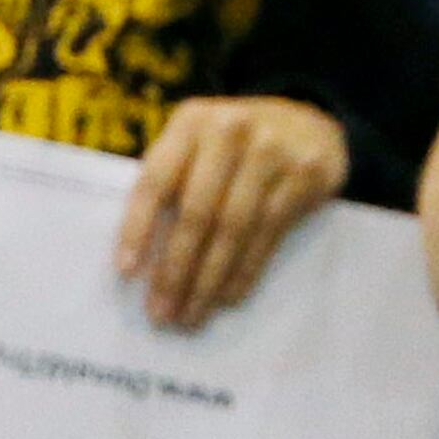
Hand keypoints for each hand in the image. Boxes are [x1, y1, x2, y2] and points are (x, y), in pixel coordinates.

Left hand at [115, 97, 349, 330]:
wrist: (311, 125)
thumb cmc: (238, 148)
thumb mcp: (200, 144)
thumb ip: (174, 181)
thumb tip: (142, 258)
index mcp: (191, 122)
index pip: (157, 180)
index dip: (138, 228)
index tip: (127, 273)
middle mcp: (230, 130)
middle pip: (196, 212)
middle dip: (175, 270)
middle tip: (161, 313)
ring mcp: (271, 152)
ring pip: (232, 230)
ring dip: (208, 282)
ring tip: (190, 316)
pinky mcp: (304, 175)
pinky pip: (267, 235)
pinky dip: (244, 272)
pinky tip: (227, 299)